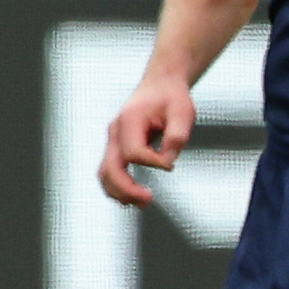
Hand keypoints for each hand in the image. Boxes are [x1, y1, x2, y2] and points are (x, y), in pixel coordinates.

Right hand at [99, 73, 197, 207]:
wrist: (160, 85)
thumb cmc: (171, 97)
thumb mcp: (183, 112)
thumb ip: (176, 137)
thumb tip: (167, 163)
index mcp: (129, 120)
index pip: (133, 152)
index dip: (152, 162)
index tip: (171, 165)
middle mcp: (115, 131)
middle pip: (110, 167)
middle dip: (127, 187)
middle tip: (148, 199)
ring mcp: (113, 140)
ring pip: (105, 173)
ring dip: (119, 191)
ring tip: (141, 203)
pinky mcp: (116, 147)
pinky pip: (109, 170)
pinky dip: (118, 186)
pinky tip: (133, 196)